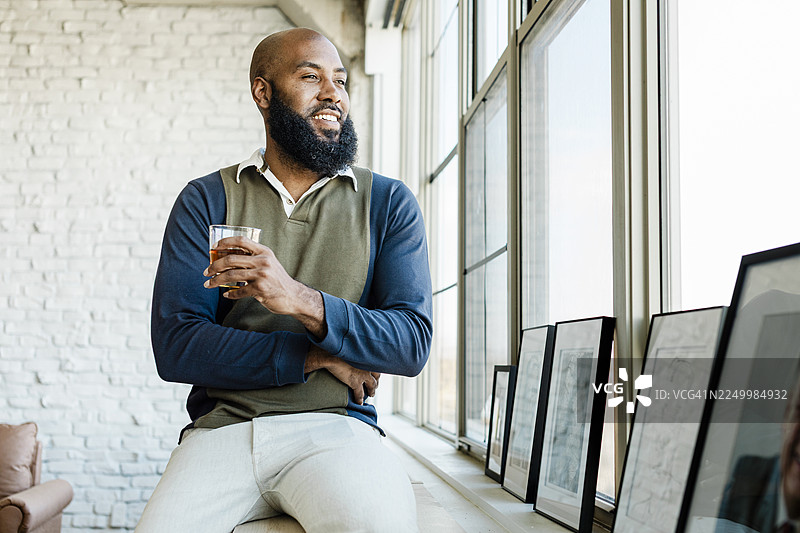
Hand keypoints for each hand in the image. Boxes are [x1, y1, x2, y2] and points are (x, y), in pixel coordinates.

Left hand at [204, 236, 325, 336]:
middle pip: (231, 259)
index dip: (225, 242)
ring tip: (209, 284)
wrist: (293, 296)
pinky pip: (239, 291)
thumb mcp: (268, 264)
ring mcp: (262, 275)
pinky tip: (226, 295)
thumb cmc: (277, 280)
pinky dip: (230, 294)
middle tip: (207, 271)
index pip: (241, 240)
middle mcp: (263, 261)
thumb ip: (252, 259)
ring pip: (231, 275)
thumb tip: (227, 258)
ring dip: (216, 280)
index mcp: (264, 252)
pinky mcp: (261, 289)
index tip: (213, 247)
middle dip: (215, 266)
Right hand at [305, 347, 379, 404]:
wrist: (331, 354)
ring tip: (371, 394)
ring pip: (372, 385)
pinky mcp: (356, 383)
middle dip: (376, 380)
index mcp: (368, 354)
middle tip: (375, 384)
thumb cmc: (338, 345)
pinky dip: (360, 399)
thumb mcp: (349, 343)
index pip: (376, 362)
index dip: (376, 368)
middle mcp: (369, 365)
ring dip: (372, 390)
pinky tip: (360, 403)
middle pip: (377, 375)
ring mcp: (363, 375)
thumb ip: (353, 345)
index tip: (375, 371)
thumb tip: (350, 342)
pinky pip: (360, 393)